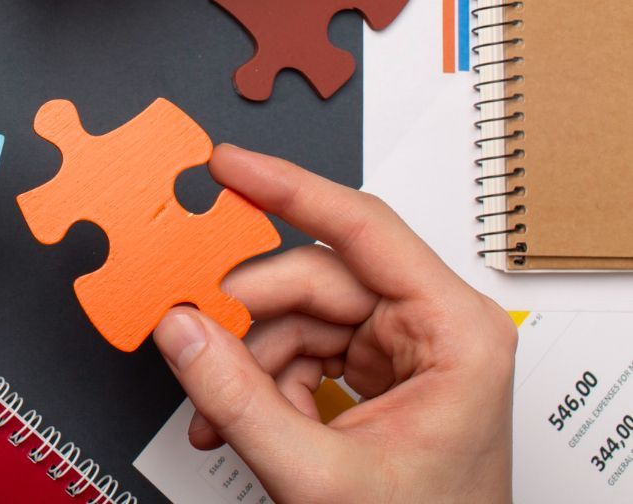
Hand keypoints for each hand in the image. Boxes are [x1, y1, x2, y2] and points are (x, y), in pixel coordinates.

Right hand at [151, 146, 514, 502]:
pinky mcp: (376, 374)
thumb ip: (239, 399)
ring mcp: (403, 350)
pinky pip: (298, 349)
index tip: (227, 165)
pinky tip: (234, 419)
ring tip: (217, 412)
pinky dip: (258, 382)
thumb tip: (181, 328)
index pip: (360, 226)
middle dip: (245, 315)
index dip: (286, 187)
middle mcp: (434, 327)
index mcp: (455, 332)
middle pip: (311, 277)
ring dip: (245, 361)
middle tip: (187, 328)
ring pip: (295, 316)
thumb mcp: (320, 476)